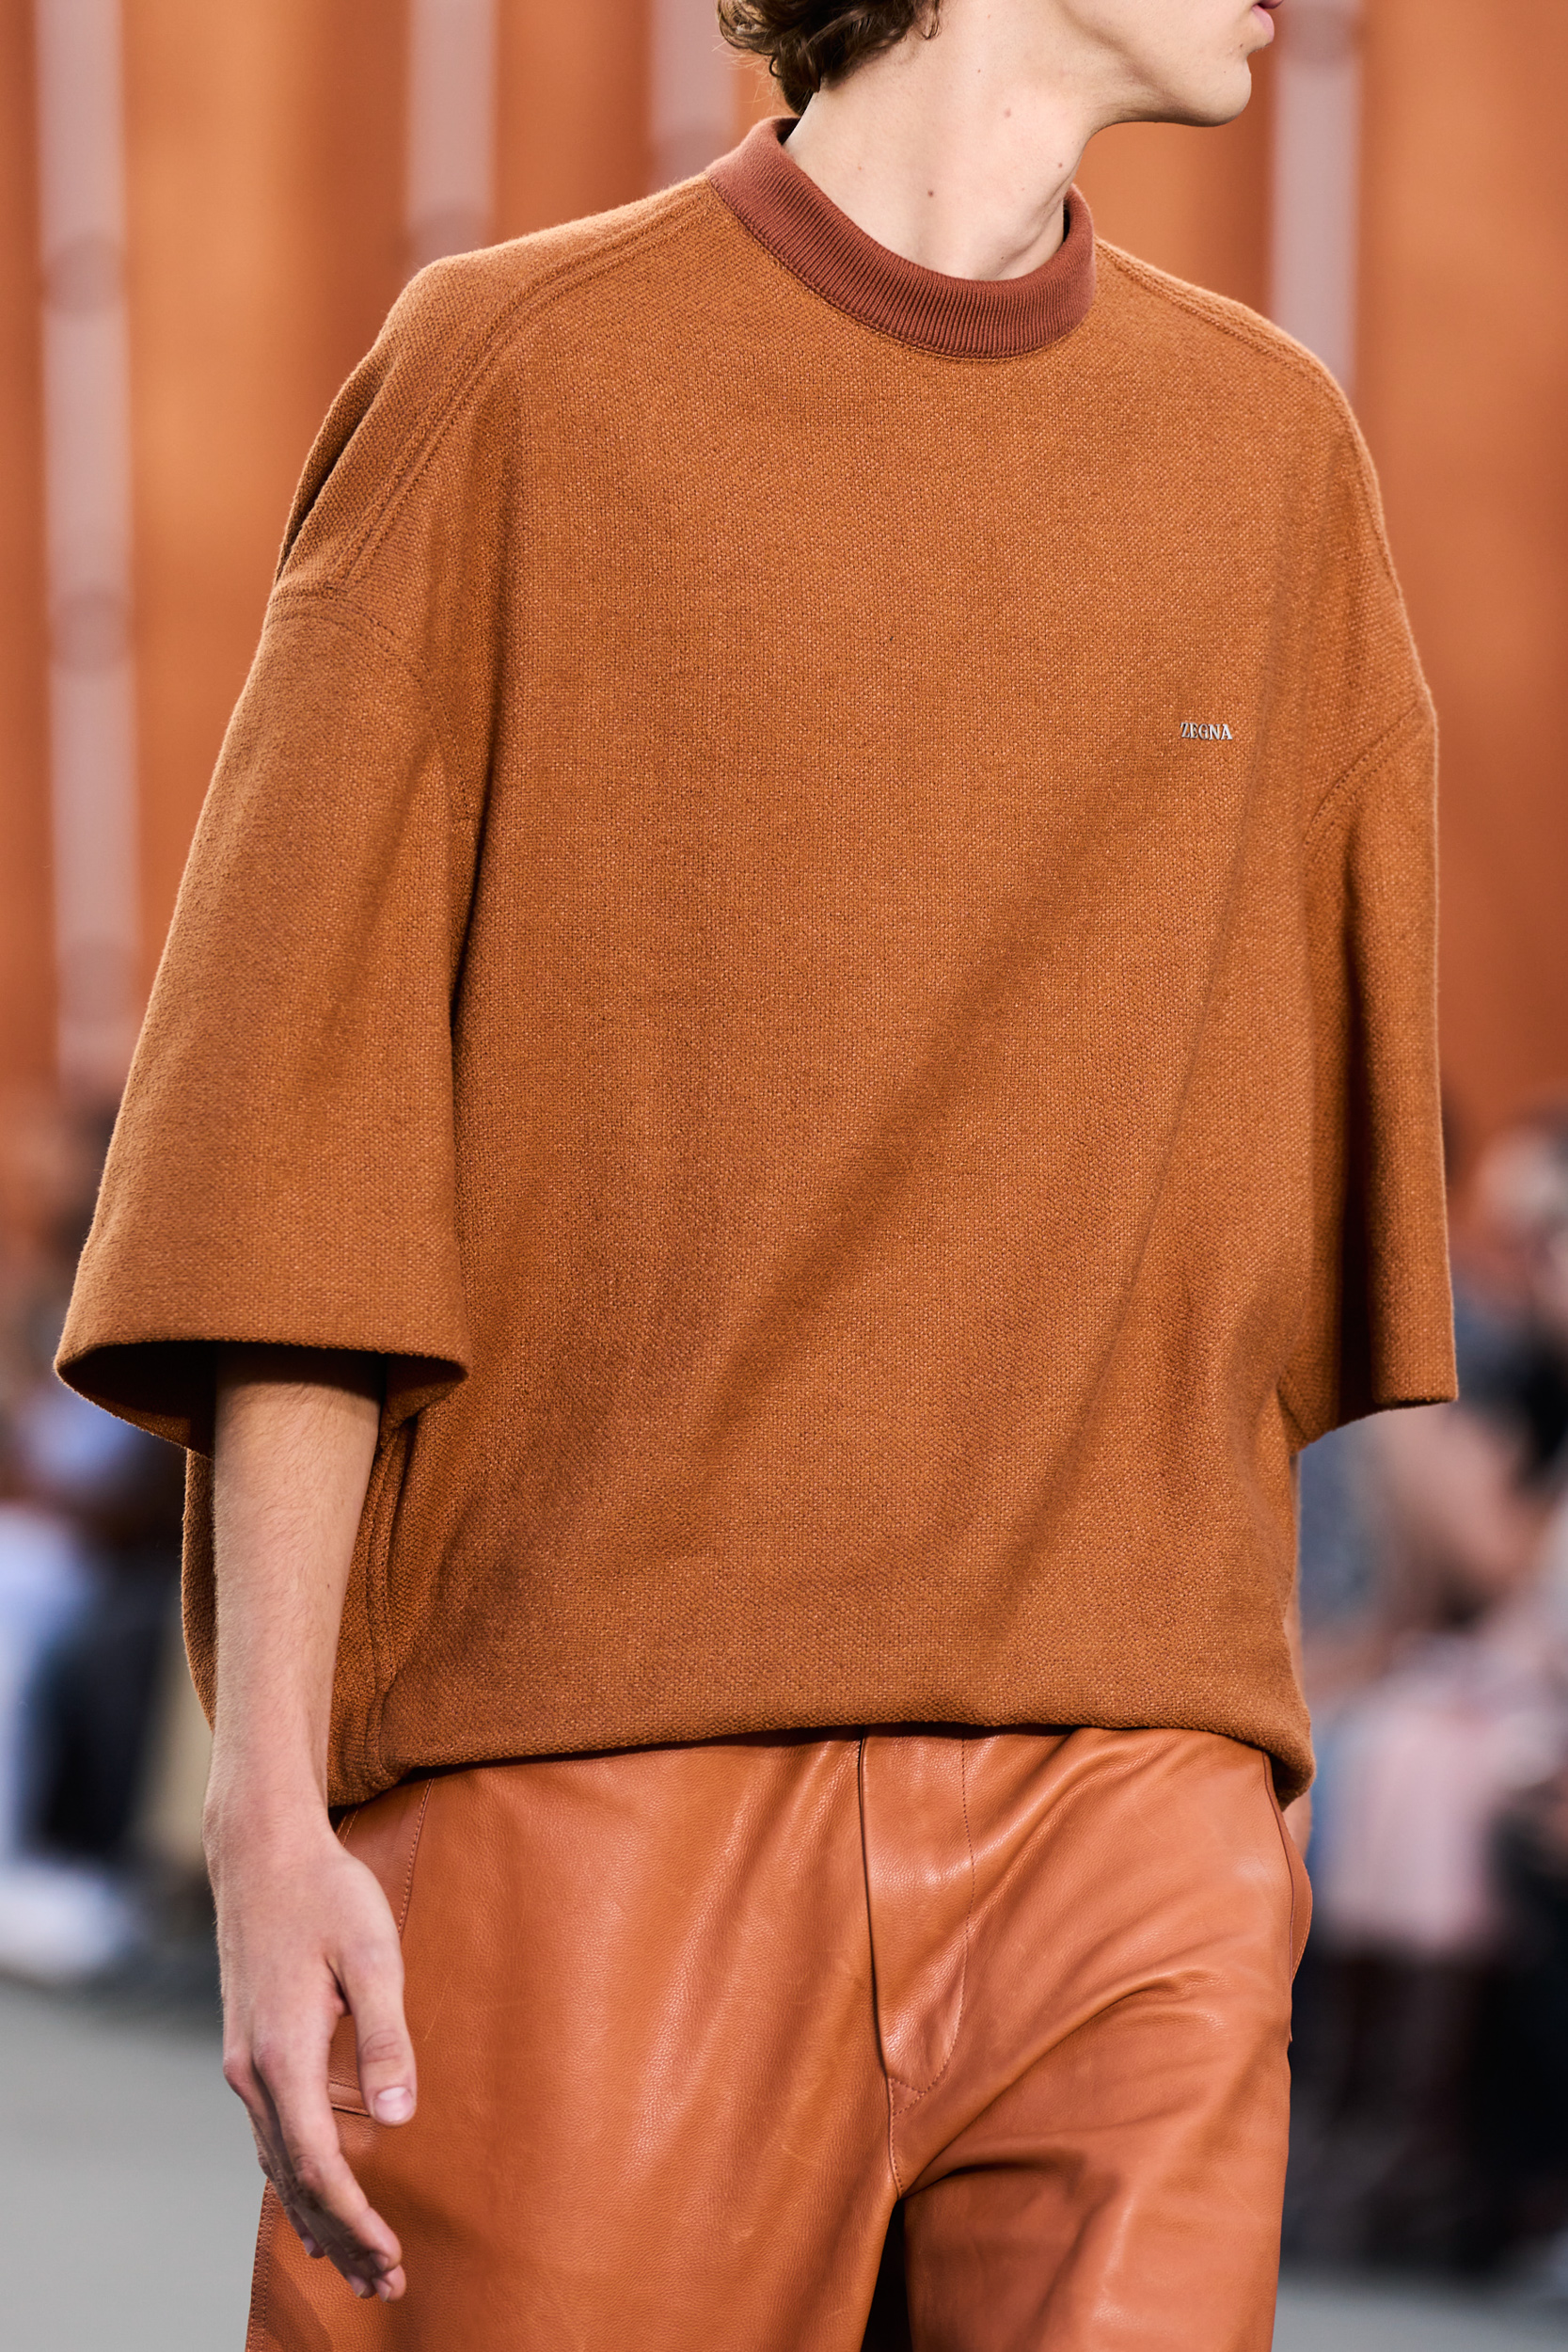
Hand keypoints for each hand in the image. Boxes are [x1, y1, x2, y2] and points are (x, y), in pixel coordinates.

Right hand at [208, 1803, 416, 2299]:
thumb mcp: (373, 1952)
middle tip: (386, 2287)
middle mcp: (253, 2071)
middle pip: (293, 2180)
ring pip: (277, 2165)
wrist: (261, 1853)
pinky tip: (311, 2205)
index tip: (391, 2257)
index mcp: (283, 2054)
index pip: (318, 2164)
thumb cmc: (326, 1893)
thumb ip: (386, 2035)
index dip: (354, 2218)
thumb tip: (398, 2116)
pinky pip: (269, 2139)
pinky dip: (293, 2183)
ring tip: (357, 2267)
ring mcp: (244, 2064)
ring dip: (316, 2218)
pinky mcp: (248, 2052)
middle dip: (339, 2238)